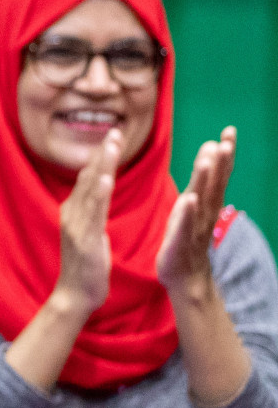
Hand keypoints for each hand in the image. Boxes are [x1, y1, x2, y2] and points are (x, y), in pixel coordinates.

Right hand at [54, 129, 119, 314]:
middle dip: (101, 153)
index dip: (99, 156)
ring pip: (90, 189)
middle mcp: (71, 213)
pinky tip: (105, 178)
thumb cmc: (86, 266)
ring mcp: (76, 225)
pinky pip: (93, 212)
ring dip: (101, 165)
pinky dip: (98, 193)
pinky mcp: (84, 238)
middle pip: (87, 177)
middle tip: (114, 131)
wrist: (76, 295)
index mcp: (74, 211)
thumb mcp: (89, 232)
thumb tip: (98, 189)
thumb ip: (93, 209)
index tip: (112, 136)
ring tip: (111, 145)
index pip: (87, 177)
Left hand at [157, 126, 235, 300]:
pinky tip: (190, 200)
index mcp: (204, 202)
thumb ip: (202, 180)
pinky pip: (183, 226)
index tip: (229, 131)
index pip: (218, 175)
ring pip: (201, 201)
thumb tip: (209, 149)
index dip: (225, 154)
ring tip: (208, 159)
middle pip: (215, 184)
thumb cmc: (186, 237)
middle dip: (221, 162)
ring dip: (205, 180)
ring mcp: (193, 228)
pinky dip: (187, 213)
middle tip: (226, 139)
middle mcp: (203, 213)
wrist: (185, 277)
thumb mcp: (192, 205)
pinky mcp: (178, 243)